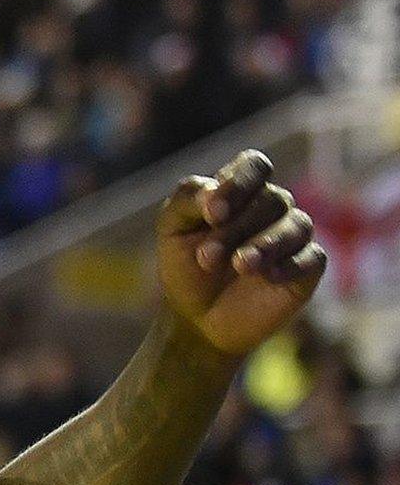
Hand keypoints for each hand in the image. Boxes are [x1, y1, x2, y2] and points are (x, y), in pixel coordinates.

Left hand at [156, 149, 326, 359]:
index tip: (211, 214)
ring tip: (239, 266)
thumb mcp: (172, 229)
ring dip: (264, 245)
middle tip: (206, 259)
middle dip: (236, 229)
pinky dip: (290, 265)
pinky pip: (312, 257)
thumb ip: (187, 199)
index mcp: (240, 190)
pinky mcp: (308, 267)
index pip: (254, 166)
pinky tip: (267, 276)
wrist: (197, 318)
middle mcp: (271, 207)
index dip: (238, 184)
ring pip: (296, 225)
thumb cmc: (185, 266)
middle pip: (271, 200)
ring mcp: (292, 235)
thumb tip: (213, 189)